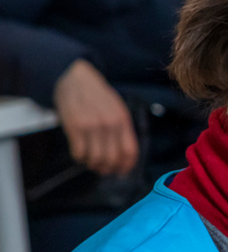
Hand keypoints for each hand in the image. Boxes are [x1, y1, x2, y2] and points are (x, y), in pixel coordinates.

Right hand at [53, 59, 137, 175]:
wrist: (76, 79)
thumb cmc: (98, 96)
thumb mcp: (117, 109)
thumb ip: (121, 129)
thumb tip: (123, 156)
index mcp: (123, 120)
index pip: (130, 151)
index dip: (126, 166)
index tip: (122, 172)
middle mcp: (109, 125)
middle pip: (112, 158)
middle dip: (108, 169)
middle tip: (103, 169)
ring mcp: (91, 126)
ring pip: (95, 159)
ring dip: (93, 165)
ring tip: (91, 162)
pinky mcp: (74, 127)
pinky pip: (78, 153)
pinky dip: (80, 158)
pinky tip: (80, 154)